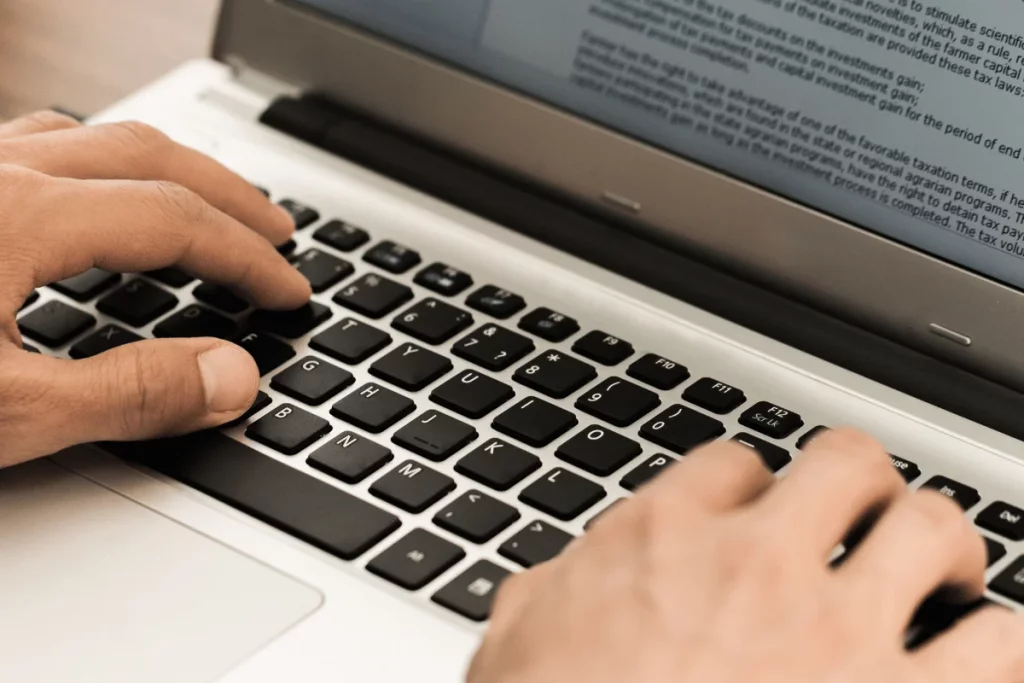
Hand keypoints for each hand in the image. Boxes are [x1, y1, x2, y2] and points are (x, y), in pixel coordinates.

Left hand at [0, 111, 310, 466]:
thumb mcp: (2, 413)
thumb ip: (127, 395)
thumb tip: (232, 378)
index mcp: (16, 214)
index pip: (173, 220)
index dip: (246, 257)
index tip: (288, 290)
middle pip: (146, 155)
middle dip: (226, 196)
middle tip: (277, 234)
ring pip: (91, 139)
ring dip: (166, 172)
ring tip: (208, 208)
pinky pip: (39, 148)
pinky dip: (101, 170)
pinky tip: (101, 203)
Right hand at [471, 429, 1023, 682]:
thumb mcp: (515, 647)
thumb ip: (549, 594)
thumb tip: (557, 584)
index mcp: (663, 540)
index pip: (733, 463)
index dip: (750, 485)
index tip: (755, 511)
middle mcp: (757, 565)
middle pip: (846, 462)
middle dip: (860, 483)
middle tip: (862, 515)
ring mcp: (837, 634)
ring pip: (936, 531)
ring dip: (941, 549)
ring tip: (936, 576)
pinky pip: (997, 650)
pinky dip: (995, 646)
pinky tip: (974, 658)